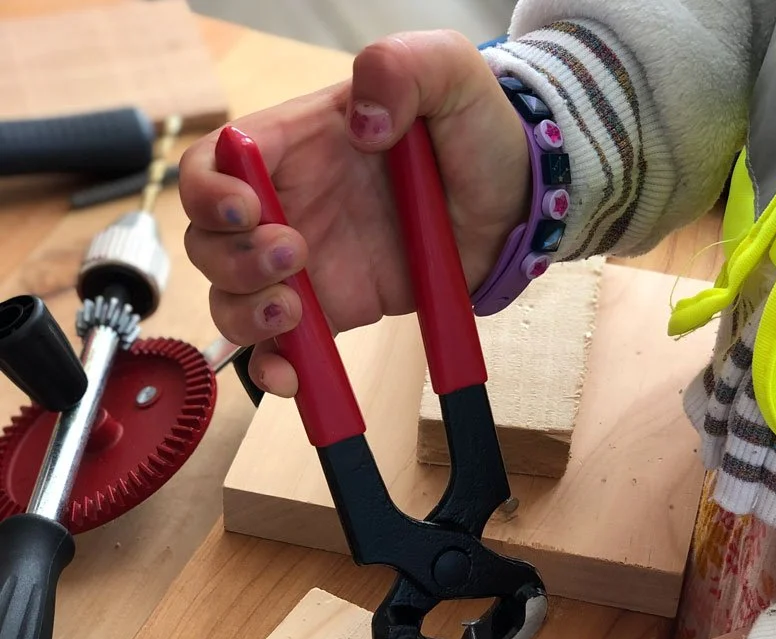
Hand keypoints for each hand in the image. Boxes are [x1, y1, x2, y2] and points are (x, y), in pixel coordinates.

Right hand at [179, 30, 527, 395]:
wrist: (513, 204)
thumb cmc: (475, 131)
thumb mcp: (449, 74)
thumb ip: (403, 68)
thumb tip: (364, 116)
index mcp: (296, 143)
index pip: (215, 163)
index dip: (207, 189)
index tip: (246, 209)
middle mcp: (288, 205)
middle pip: (210, 240)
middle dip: (233, 258)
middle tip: (297, 255)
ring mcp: (306, 265)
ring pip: (232, 298)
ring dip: (246, 313)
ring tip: (295, 311)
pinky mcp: (333, 311)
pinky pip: (285, 348)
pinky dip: (277, 368)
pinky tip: (291, 378)